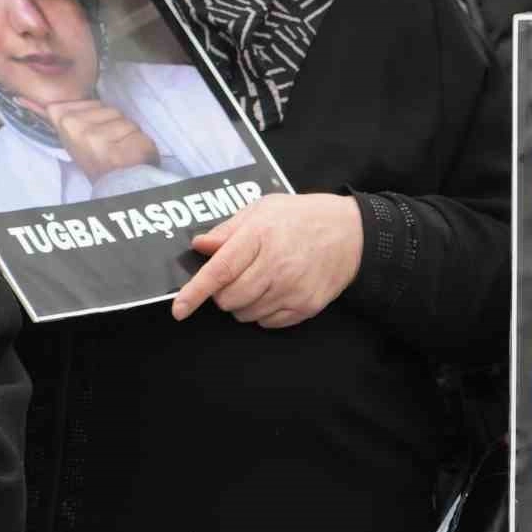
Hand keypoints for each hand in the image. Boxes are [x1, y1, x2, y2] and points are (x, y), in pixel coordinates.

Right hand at [20, 98, 158, 181]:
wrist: (113, 185)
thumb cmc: (92, 159)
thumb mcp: (68, 134)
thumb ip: (55, 114)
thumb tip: (22, 98)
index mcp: (66, 124)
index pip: (88, 103)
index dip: (88, 114)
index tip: (86, 132)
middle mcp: (81, 132)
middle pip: (105, 107)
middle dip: (109, 121)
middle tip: (103, 143)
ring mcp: (103, 141)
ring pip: (123, 119)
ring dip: (125, 132)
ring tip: (117, 148)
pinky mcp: (123, 148)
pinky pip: (137, 133)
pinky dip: (138, 142)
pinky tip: (128, 154)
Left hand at [172, 194, 362, 328]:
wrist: (352, 234)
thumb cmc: (302, 217)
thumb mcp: (263, 209)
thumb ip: (228, 229)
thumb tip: (200, 245)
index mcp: (261, 236)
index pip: (220, 270)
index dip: (196, 292)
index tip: (179, 310)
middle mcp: (276, 265)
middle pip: (229, 299)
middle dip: (223, 292)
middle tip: (238, 274)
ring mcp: (292, 289)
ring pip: (245, 313)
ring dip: (243, 303)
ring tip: (261, 279)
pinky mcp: (305, 306)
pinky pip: (267, 322)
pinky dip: (263, 311)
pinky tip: (276, 290)